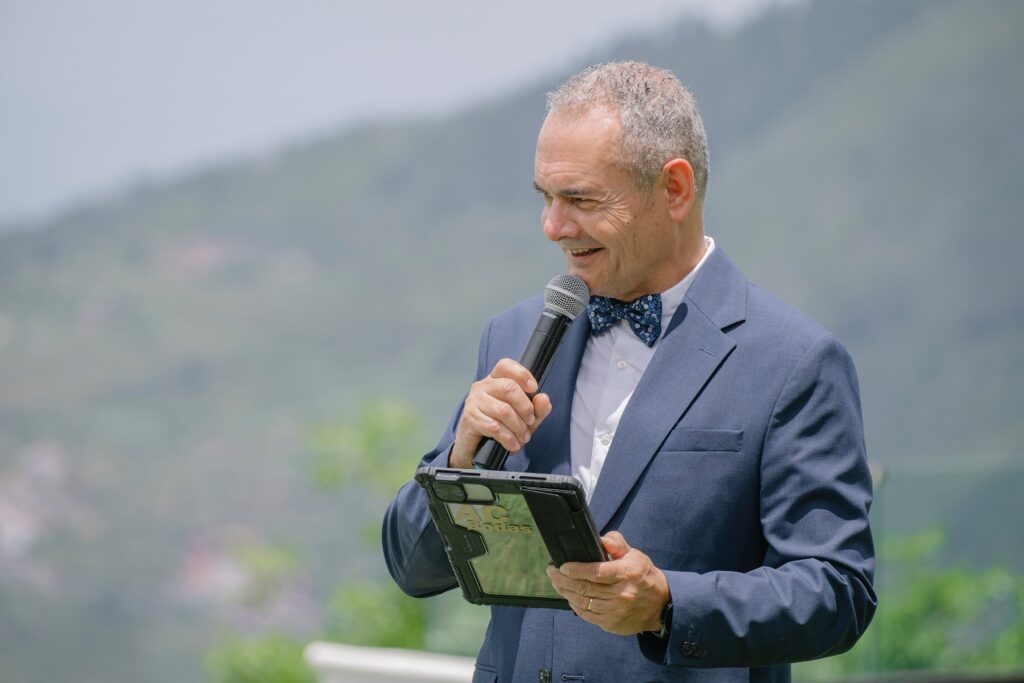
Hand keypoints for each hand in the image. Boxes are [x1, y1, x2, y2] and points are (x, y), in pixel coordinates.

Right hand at [449, 358, 552, 467]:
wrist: (476, 449)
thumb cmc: (500, 427)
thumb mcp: (524, 418)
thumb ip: (537, 409)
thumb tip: (543, 398)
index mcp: (495, 380)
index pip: (505, 365)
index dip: (522, 374)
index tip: (534, 389)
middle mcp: (482, 387)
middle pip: (508, 387)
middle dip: (525, 407)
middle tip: (530, 421)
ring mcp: (474, 402)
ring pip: (503, 410)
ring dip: (519, 427)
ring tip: (523, 437)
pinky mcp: (470, 419)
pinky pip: (494, 427)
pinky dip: (509, 438)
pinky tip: (513, 444)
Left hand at [546, 531, 668, 635]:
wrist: (660, 606)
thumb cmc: (644, 576)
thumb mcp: (635, 555)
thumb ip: (617, 544)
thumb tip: (601, 540)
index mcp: (626, 574)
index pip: (596, 572)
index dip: (576, 569)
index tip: (561, 565)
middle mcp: (621, 594)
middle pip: (585, 588)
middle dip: (563, 579)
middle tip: (552, 571)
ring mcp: (615, 612)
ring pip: (583, 602)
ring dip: (565, 592)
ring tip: (556, 582)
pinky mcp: (612, 624)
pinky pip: (587, 615)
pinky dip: (575, 605)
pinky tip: (569, 596)